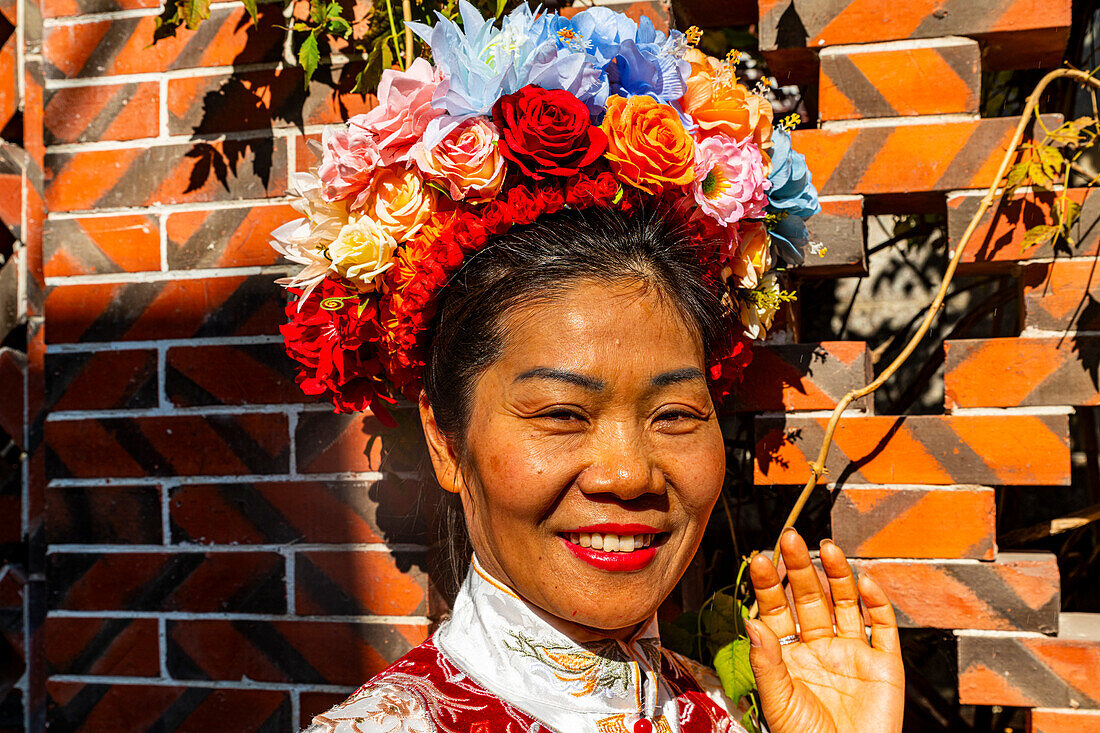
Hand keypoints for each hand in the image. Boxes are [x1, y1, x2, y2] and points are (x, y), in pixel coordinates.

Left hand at [745, 529, 904, 732]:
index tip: (761, 558)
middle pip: (811, 599)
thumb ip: (766, 661)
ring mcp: (853, 654)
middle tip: (790, 537)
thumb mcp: (778, 700)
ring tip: (826, 547)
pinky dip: (877, 603)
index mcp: (790, 655)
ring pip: (846, 604)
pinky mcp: (884, 666)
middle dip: (801, 568)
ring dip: (838, 575)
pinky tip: (864, 582)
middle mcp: (821, 648)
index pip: (777, 610)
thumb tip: (751, 620)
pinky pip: (883, 629)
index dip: (770, 585)